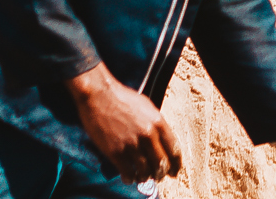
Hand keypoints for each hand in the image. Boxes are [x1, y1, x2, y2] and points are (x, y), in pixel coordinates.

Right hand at [67, 62, 181, 183]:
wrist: (99, 96)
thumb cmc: (123, 98)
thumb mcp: (147, 107)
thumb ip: (156, 124)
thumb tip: (161, 140)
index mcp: (158, 122)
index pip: (173, 149)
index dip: (176, 164)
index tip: (175, 171)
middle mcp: (148, 135)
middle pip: (161, 163)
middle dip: (161, 173)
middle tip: (159, 177)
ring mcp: (132, 144)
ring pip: (145, 171)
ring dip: (145, 177)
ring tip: (143, 178)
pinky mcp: (116, 152)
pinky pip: (127, 172)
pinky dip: (130, 178)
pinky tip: (130, 178)